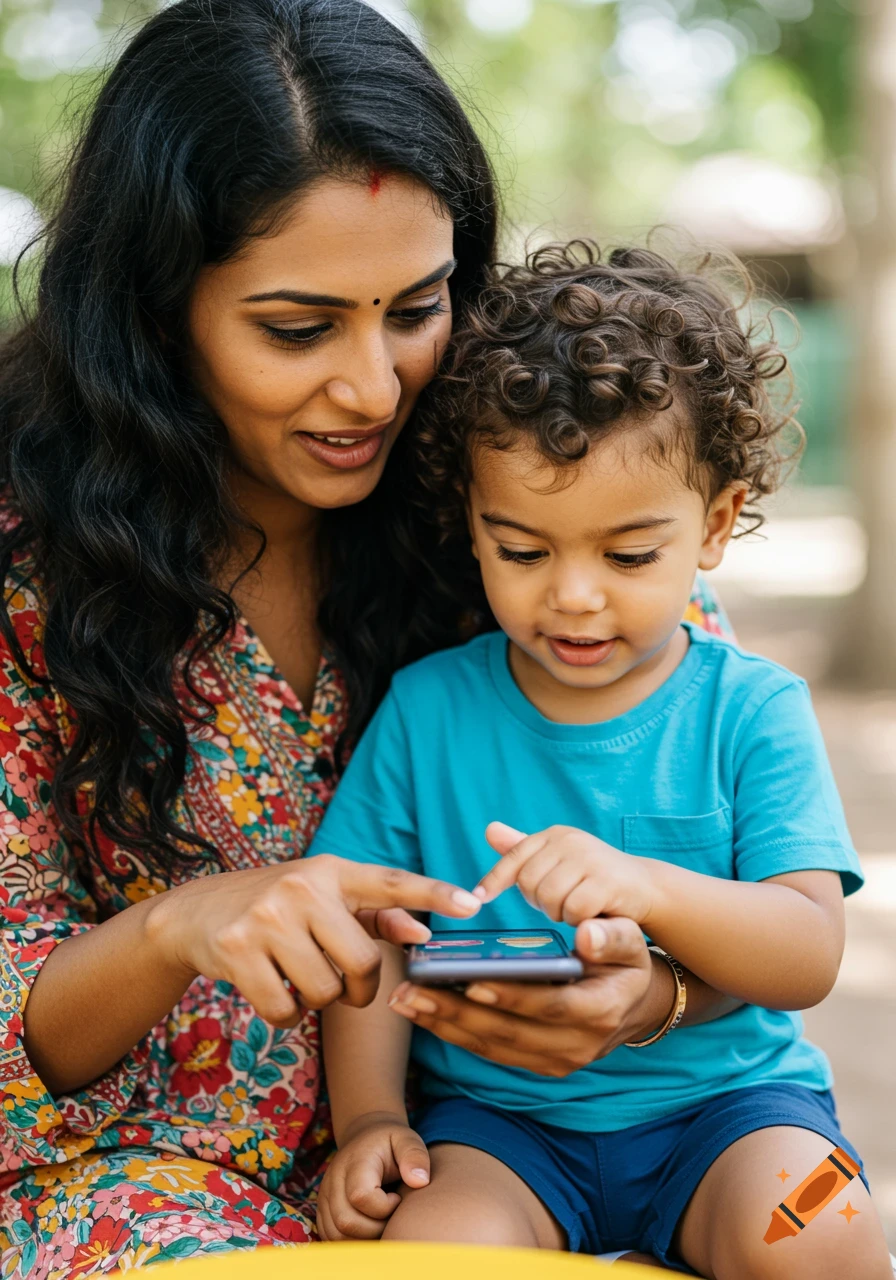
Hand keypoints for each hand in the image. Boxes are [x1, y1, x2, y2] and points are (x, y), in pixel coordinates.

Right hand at [144, 854, 479, 1026]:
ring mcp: (267, 918)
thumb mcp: (324, 898)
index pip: (391, 882)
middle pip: (362, 963)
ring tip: (296, 975)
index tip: (471, 903)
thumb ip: (376, 915)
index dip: (433, 894)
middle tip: (342, 982)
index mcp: (331, 870)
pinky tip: (271, 988)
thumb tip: (422, 932)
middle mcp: (302, 887)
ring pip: (325, 992)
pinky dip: (285, 1014)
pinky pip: (286, 1011)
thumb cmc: (276, 906)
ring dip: (317, 1000)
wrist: (194, 913)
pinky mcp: (237, 951)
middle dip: (358, 987)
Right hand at [316, 1113, 429, 1240]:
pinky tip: (370, 1228)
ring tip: (381, 1221)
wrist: (365, 1140)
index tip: (397, 1197)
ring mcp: (324, 1196)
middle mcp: (333, 1179)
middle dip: (375, 1229)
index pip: (360, 1196)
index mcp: (355, 1161)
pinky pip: (332, 1239)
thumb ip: (415, 1155)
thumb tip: (420, 1182)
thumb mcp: (406, 1140)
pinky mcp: (322, 1211)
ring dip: (364, 1239)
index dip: (384, 1207)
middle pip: (346, 1221)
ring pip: (337, 1236)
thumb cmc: (390, 1144)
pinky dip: (353, 1242)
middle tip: (391, 1215)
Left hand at [389, 915, 673, 1075]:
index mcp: (600, 1010)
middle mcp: (577, 1045)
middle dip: (456, 1011)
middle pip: (509, 1032)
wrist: (634, 1004)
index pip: (549, 1005)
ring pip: (493, 1046)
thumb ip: (611, 936)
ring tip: (405, 999)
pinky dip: (455, 1032)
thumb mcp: (629, 942)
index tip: (471, 980)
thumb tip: (587, 934)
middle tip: (411, 990)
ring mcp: (556, 1061)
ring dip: (445, 1024)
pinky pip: (491, 1051)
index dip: (510, 995)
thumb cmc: (623, 961)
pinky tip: (423, 1012)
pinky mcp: (538, 1065)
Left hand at [475, 820, 654, 924]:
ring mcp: (589, 858)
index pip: (514, 856)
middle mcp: (570, 840)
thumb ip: (524, 849)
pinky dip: (579, 919)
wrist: (644, 887)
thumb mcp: (558, 860)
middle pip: (528, 883)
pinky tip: (591, 914)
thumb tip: (489, 829)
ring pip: (549, 898)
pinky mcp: (606, 880)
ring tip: (576, 907)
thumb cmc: (594, 877)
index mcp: (555, 834)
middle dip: (540, 902)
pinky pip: (574, 909)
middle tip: (562, 903)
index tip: (478, 899)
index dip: (494, 880)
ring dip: (560, 912)